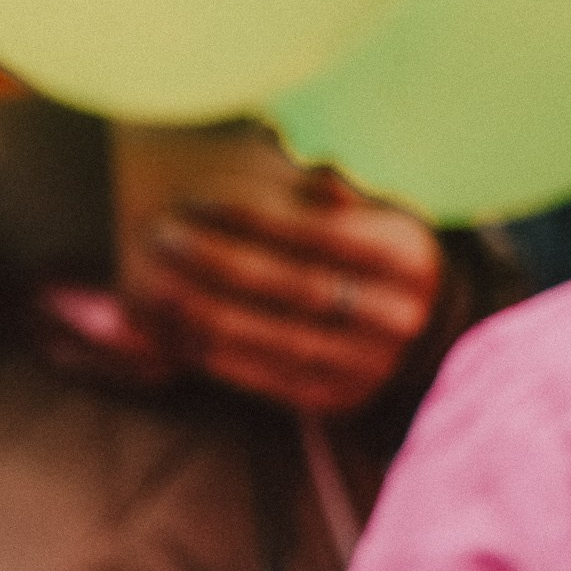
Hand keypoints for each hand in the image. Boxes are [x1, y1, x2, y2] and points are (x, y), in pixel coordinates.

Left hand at [129, 170, 441, 414]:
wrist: (411, 335)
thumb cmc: (367, 259)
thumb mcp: (370, 219)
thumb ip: (336, 196)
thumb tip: (318, 172)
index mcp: (407, 259)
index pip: (320, 233)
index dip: (257, 216)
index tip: (201, 199)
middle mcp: (398, 317)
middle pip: (296, 285)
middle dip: (223, 260)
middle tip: (165, 235)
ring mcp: (370, 365)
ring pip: (277, 336)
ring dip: (210, 312)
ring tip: (159, 284)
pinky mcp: (336, 399)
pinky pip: (268, 378)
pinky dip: (220, 355)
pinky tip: (178, 331)